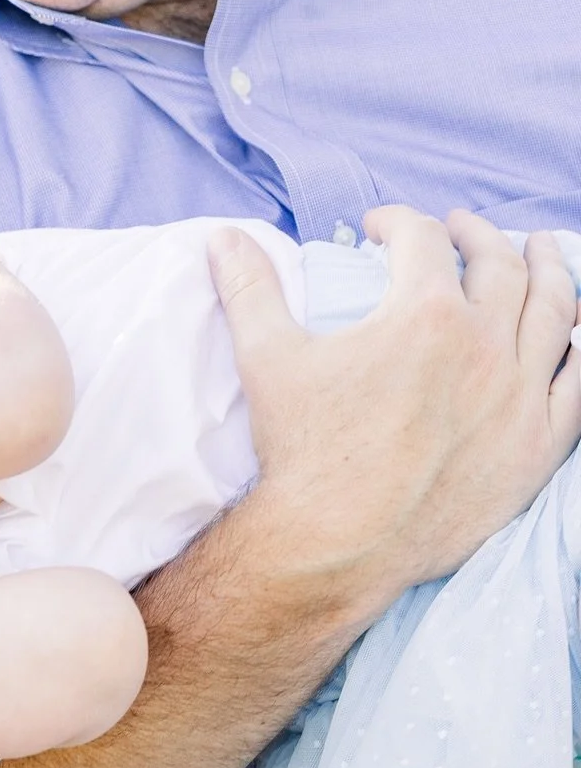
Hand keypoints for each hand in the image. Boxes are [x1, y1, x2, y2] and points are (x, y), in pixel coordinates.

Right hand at [209, 207, 580, 617]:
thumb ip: (249, 287)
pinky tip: (573, 332)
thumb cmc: (305, 451)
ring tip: (541, 251)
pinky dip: (580, 348)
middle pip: (499, 263)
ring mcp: (521, 396)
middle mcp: (485, 345)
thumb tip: (222, 237)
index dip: (397, 222)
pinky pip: (580, 384)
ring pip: (555, 311)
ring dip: (549, 270)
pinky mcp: (539, 445)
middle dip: (476, 234)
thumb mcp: (267, 358)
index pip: (422, 240)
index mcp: (424, 314)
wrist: (340, 544)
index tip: (378, 229)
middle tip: (456, 228)